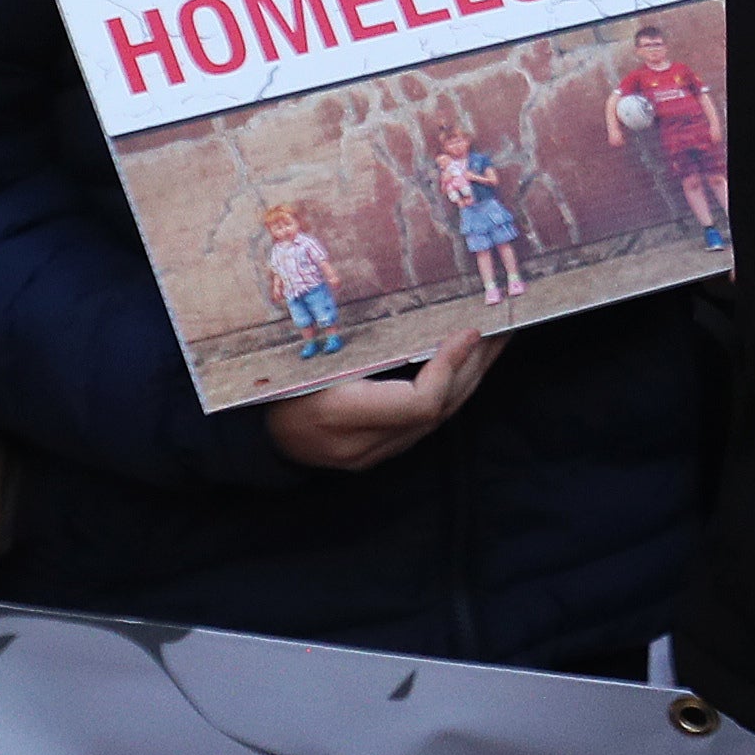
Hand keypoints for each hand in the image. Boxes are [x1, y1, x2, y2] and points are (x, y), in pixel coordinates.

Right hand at [263, 336, 498, 473]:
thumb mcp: (304, 350)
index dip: (449, 366)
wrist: (252, 436)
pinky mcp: (377, 454)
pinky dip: (450, 391)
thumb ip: (353, 336)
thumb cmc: (273, 380)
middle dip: (475, 366)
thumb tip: (411, 299)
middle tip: (502, 325)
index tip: (469, 330)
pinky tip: (466, 365)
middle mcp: (360, 446)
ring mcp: (371, 456)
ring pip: (438, 421)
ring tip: (495, 340)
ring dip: (470, 378)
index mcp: (338, 414)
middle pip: (439, 411)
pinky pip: (425, 424)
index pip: (419, 403)